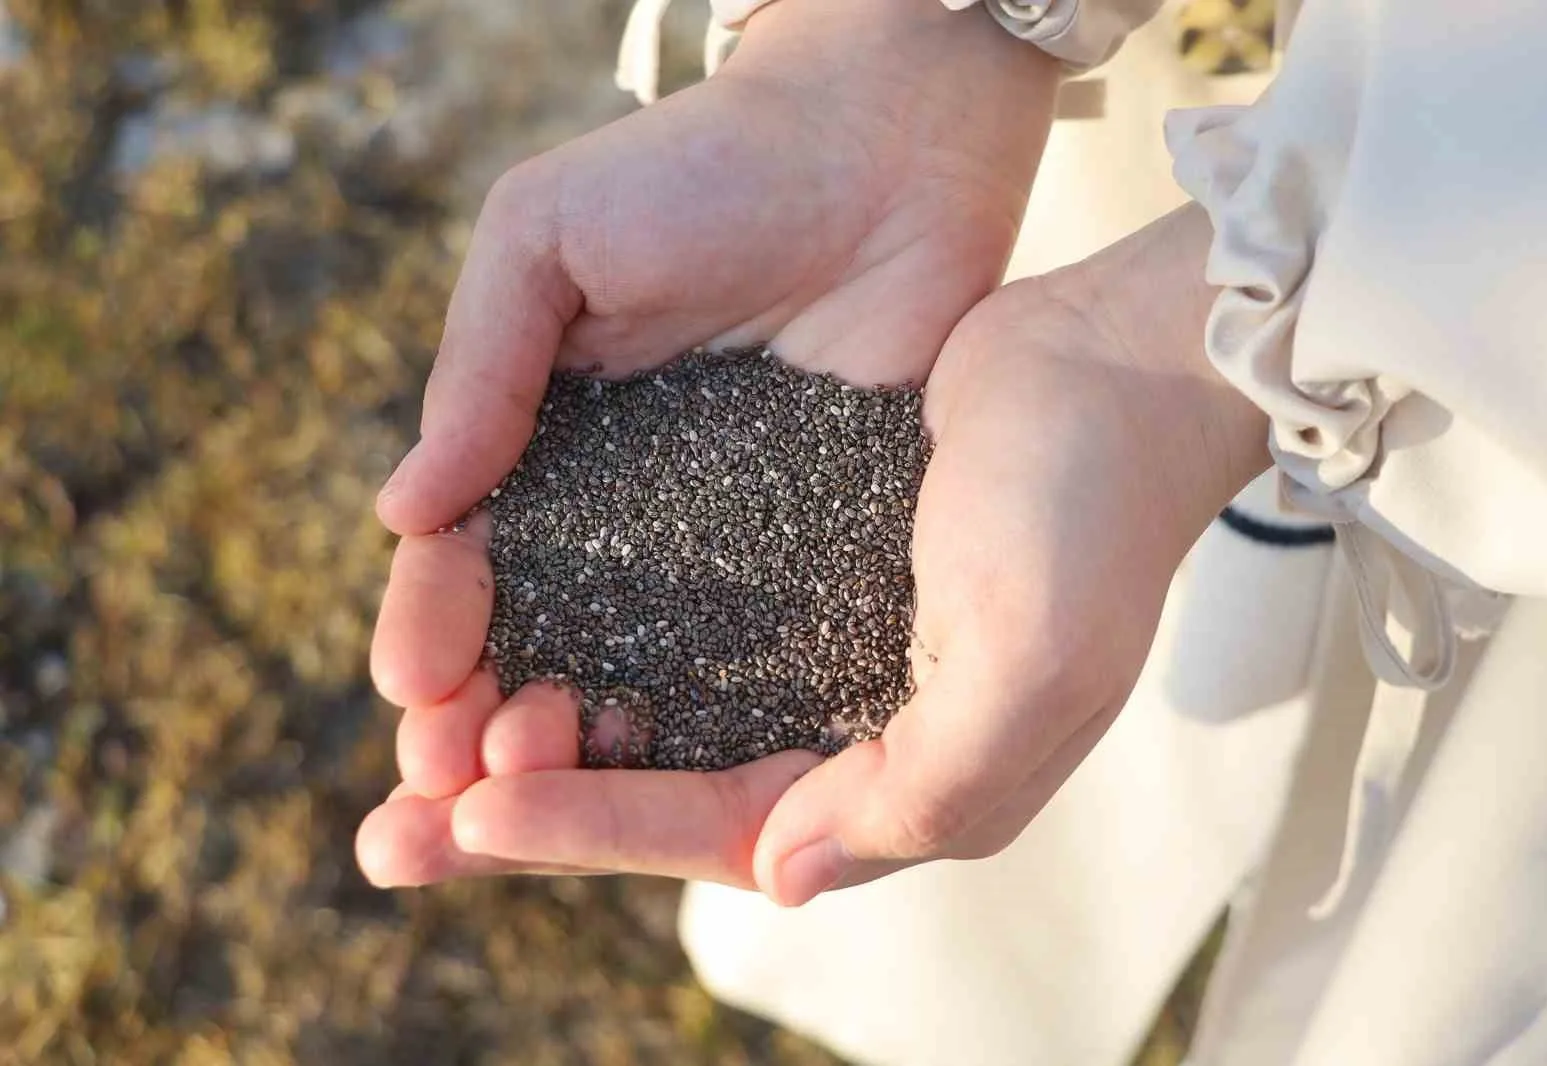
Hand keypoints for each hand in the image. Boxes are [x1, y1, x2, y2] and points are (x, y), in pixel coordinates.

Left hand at [357, 205, 1269, 898]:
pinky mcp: (794, 554)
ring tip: (423, 729)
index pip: (721, 829)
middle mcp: (846, 723)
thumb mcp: (1031, 671)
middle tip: (390, 833)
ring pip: (649, 710)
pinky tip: (508, 628)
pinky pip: (669, 619)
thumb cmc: (1090, 513)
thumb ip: (919, 793)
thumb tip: (780, 878)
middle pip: (661, 789)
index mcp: (901, 774)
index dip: (593, 828)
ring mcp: (816, 637)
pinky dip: (586, 634)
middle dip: (529, 814)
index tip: (468, 812)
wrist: (1115, 360)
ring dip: (536, 725)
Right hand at [358, 0, 1057, 885]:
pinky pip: (760, 657)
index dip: (433, 631)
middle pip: (544, 645)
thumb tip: (401, 512)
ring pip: (639, 674)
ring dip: (581, 750)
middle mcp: (628, 517)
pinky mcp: (821, 559)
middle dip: (485, 722)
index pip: (470, 565)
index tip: (410, 693)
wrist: (882, 144)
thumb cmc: (702, 169)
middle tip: (450, 787)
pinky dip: (712, 722)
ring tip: (542, 801)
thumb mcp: (547, 239)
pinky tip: (681, 777)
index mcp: (548, 447)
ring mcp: (725, 549)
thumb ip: (479, 370)